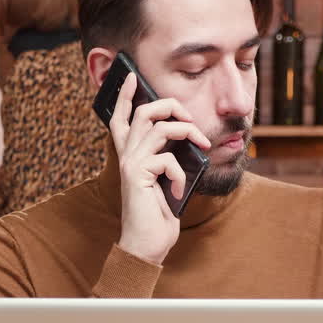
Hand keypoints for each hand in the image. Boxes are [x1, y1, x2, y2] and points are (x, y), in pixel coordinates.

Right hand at [108, 72, 209, 264]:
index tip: (131, 78)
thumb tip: (190, 140)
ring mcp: (130, 163)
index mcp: (130, 155)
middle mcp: (126, 155)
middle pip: (143, 112)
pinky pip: (167, 159)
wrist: (146, 245)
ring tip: (201, 144)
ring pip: (158, 127)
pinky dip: (180, 173)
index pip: (121, 118)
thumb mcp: (166, 181)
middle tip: (191, 119)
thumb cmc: (158, 215)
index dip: (124, 96)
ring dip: (187, 131)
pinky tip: (179, 189)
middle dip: (171, 106)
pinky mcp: (137, 174)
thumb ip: (169, 159)